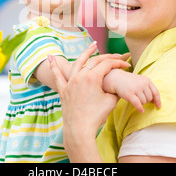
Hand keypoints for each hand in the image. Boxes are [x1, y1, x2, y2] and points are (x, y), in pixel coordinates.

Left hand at [47, 44, 123, 161]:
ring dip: (86, 53)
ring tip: (93, 46)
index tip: (126, 65)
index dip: (118, 64)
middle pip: (94, 61)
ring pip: (77, 63)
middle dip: (107, 57)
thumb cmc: (96, 117)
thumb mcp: (111, 101)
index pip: (107, 65)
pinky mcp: (63, 90)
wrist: (79, 129)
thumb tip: (118, 85)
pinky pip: (57, 75)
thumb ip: (114, 89)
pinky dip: (53, 66)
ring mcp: (70, 82)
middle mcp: (80, 77)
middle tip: (117, 57)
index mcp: (92, 78)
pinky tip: (50, 56)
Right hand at [104, 69, 160, 112]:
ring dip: (141, 104)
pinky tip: (141, 111)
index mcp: (146, 80)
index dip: (158, 100)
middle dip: (146, 101)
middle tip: (140, 99)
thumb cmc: (130, 82)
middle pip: (149, 98)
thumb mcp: (140, 81)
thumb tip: (154, 101)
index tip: (158, 107)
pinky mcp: (129, 94)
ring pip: (144, 102)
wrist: (117, 78)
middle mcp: (142, 84)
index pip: (155, 92)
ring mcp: (136, 89)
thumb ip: (148, 88)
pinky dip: (140, 108)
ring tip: (136, 100)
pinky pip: (138, 104)